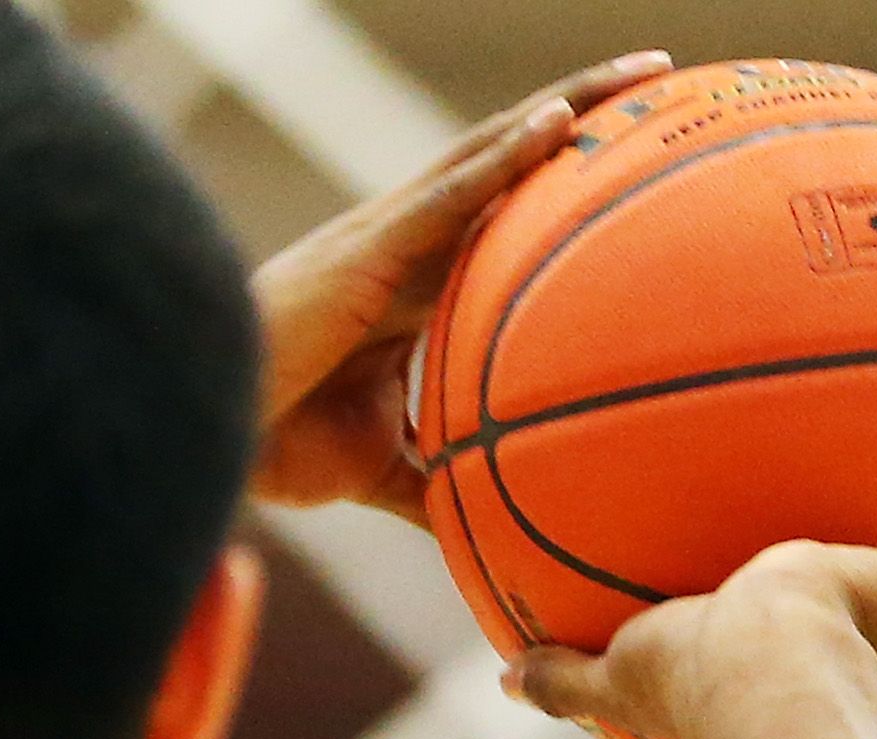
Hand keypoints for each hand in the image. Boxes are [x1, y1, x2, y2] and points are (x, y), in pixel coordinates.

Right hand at [248, 51, 673, 519]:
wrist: (216, 434)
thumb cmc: (277, 442)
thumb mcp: (381, 466)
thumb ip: (432, 482)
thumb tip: (480, 531)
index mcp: (417, 283)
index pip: (505, 211)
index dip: (563, 175)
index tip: (635, 154)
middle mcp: (412, 242)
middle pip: (512, 159)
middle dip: (586, 112)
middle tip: (659, 74)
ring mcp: (393, 236)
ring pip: (494, 151)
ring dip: (569, 106)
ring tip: (644, 69)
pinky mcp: (372, 248)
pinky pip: (453, 192)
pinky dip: (507, 156)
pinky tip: (559, 121)